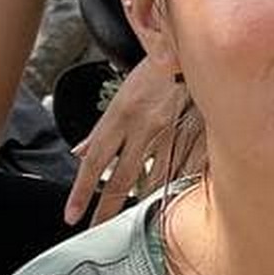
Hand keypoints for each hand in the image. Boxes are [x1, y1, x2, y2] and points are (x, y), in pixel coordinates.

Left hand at [65, 55, 199, 224]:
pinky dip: (178, 186)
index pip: (95, 160)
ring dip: (144, 200)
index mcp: (123, 113)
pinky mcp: (201, 133)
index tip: (72, 214)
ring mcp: (175, 130)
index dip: (81, 190)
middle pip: (121, 176)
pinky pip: (188, 168)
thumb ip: (102, 128)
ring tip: (137, 220)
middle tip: (97, 228)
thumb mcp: (125, 93)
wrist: (200, 46)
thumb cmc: (162, 67)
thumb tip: (79, 152)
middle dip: (107, 208)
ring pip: (155, 177)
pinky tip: (173, 200)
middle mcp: (145, 125)